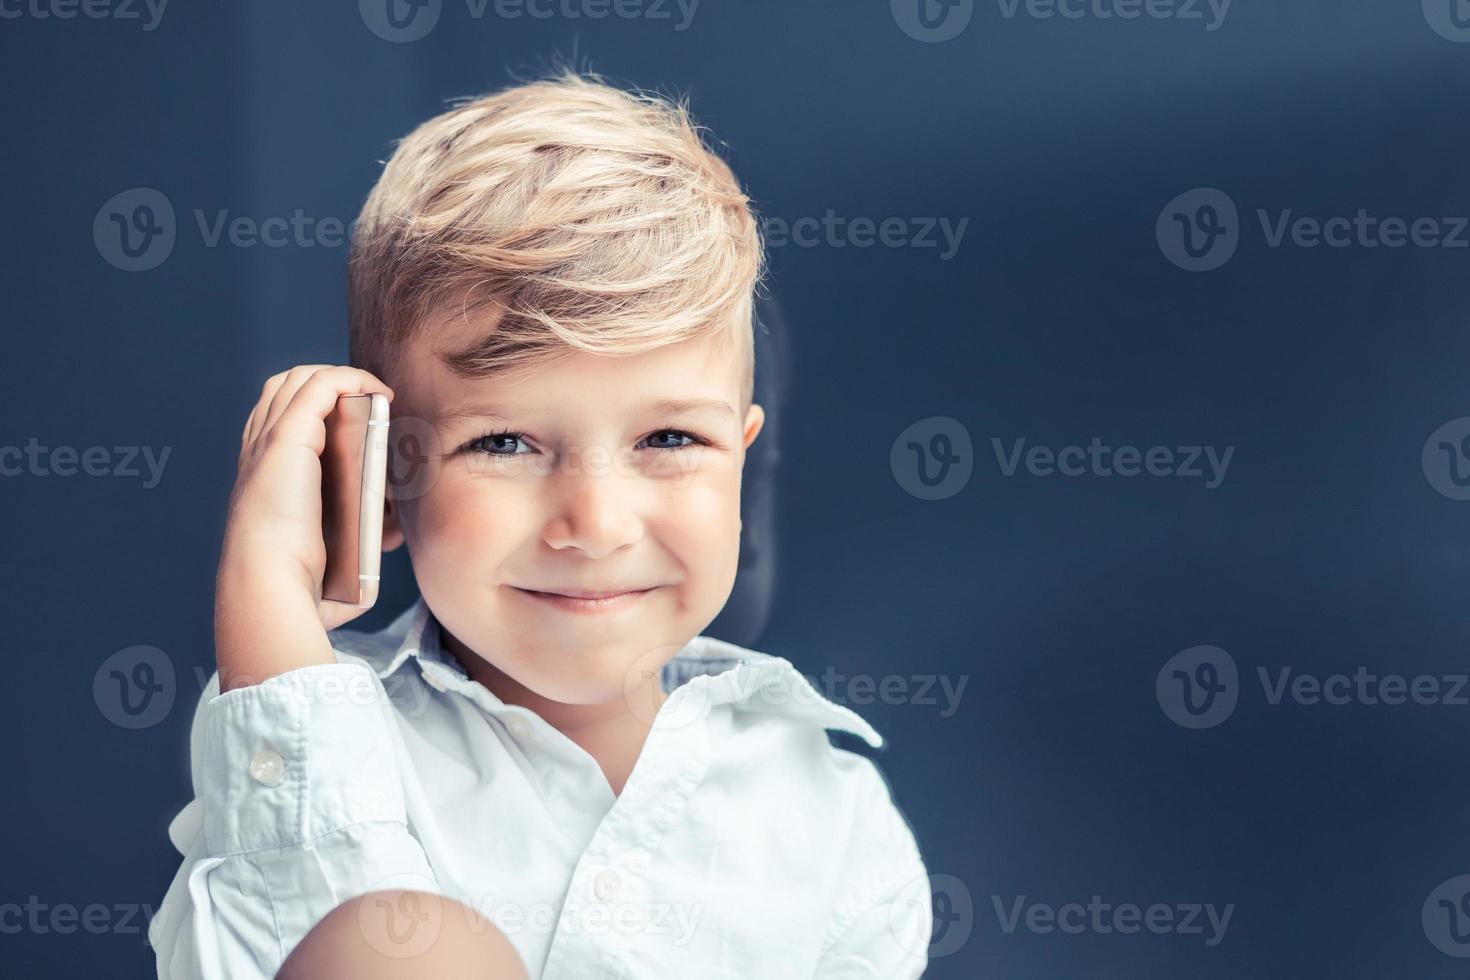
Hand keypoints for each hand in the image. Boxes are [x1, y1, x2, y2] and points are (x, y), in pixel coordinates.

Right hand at [214, 365, 394, 690]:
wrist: (271, 585)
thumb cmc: (302, 585)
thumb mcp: (335, 559)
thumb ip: (361, 542)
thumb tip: (394, 527)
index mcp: (263, 476)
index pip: (281, 419)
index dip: (319, 408)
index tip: (362, 419)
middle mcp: (260, 452)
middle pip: (288, 389)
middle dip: (331, 385)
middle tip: (372, 403)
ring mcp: (270, 440)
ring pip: (300, 380)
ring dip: (343, 378)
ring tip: (378, 394)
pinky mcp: (288, 437)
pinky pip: (321, 386)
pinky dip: (351, 379)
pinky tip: (380, 393)